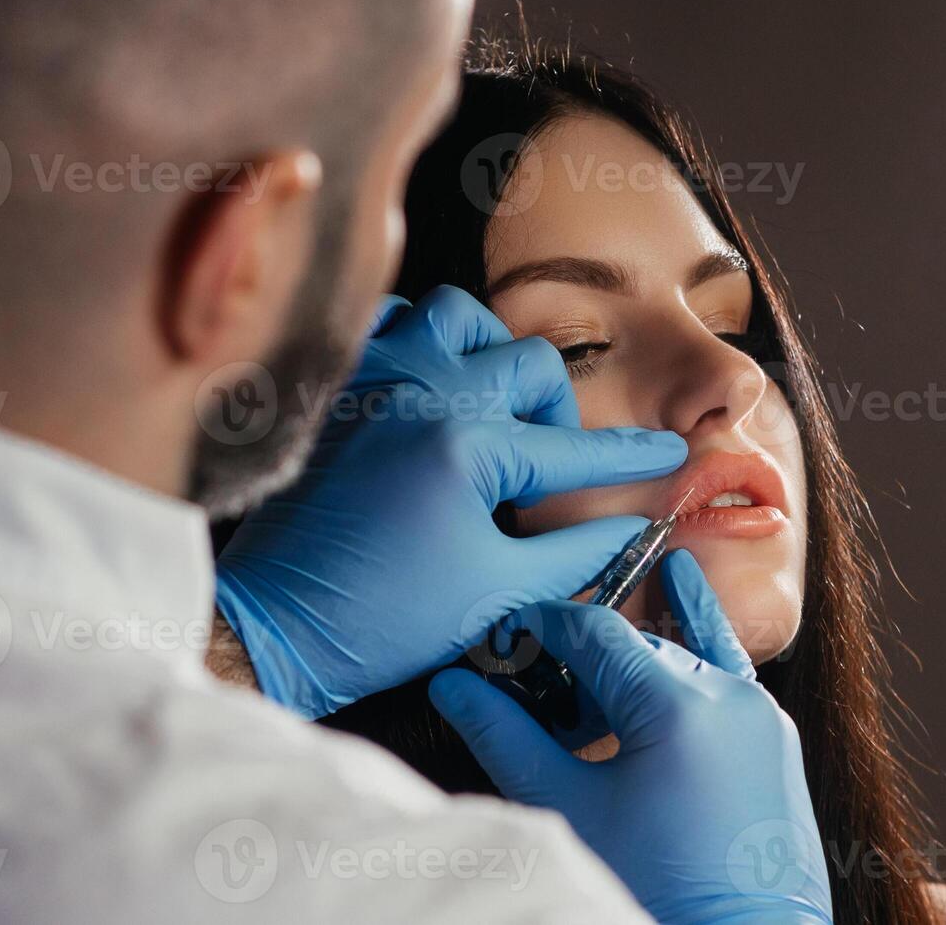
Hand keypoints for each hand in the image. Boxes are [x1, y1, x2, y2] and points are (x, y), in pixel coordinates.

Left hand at [214, 286, 687, 718]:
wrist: (277, 627)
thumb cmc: (384, 621)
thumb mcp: (498, 594)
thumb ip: (575, 553)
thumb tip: (630, 529)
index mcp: (466, 446)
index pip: (574, 447)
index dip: (631, 456)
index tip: (669, 454)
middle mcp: (421, 393)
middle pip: (530, 364)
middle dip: (558, 413)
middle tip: (549, 467)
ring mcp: (373, 382)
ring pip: (460, 317)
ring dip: (492, 355)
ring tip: (494, 411)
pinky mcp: (338, 391)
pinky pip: (387, 324)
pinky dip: (420, 340)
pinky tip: (431, 387)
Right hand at [429, 551, 832, 924]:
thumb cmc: (654, 891)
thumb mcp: (570, 811)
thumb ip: (508, 739)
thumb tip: (454, 687)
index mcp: (679, 707)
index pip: (594, 635)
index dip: (541, 627)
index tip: (504, 634)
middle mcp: (727, 697)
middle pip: (634, 646)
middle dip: (577, 659)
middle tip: (529, 680)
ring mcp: (760, 715)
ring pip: (678, 656)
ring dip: (628, 664)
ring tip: (583, 691)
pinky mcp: (774, 737)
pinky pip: (729, 666)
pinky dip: (703, 625)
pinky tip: (683, 577)